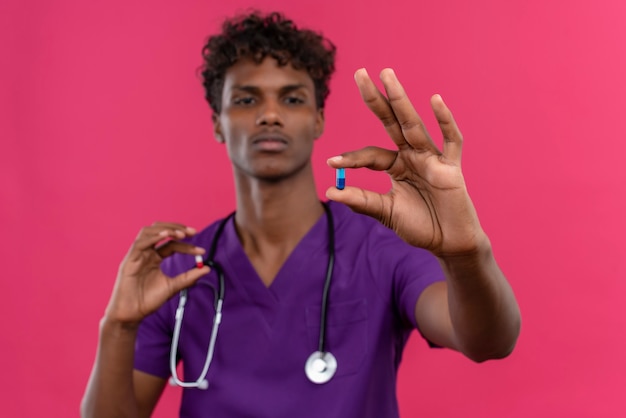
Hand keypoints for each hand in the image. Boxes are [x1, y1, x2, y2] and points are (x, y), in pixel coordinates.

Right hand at [104, 223, 209, 324]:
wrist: (131, 315)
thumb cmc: (147, 301)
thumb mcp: (173, 287)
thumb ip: (188, 277)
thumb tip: (207, 268)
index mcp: (154, 258)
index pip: (172, 244)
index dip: (187, 245)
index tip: (202, 251)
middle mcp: (145, 253)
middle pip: (160, 231)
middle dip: (177, 228)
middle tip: (193, 232)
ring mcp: (136, 255)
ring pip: (148, 232)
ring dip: (166, 229)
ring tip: (181, 234)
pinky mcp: (129, 261)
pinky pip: (140, 244)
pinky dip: (153, 237)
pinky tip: (166, 236)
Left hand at [326, 68, 486, 256]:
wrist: (449, 244)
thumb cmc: (420, 226)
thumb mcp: (385, 213)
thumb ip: (361, 201)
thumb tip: (330, 191)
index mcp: (396, 166)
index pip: (370, 155)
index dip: (352, 158)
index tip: (331, 162)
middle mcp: (412, 156)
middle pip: (391, 122)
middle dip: (376, 99)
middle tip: (360, 73)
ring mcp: (432, 158)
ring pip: (414, 125)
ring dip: (400, 99)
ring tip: (386, 74)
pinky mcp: (452, 167)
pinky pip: (451, 140)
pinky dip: (445, 121)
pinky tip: (435, 100)